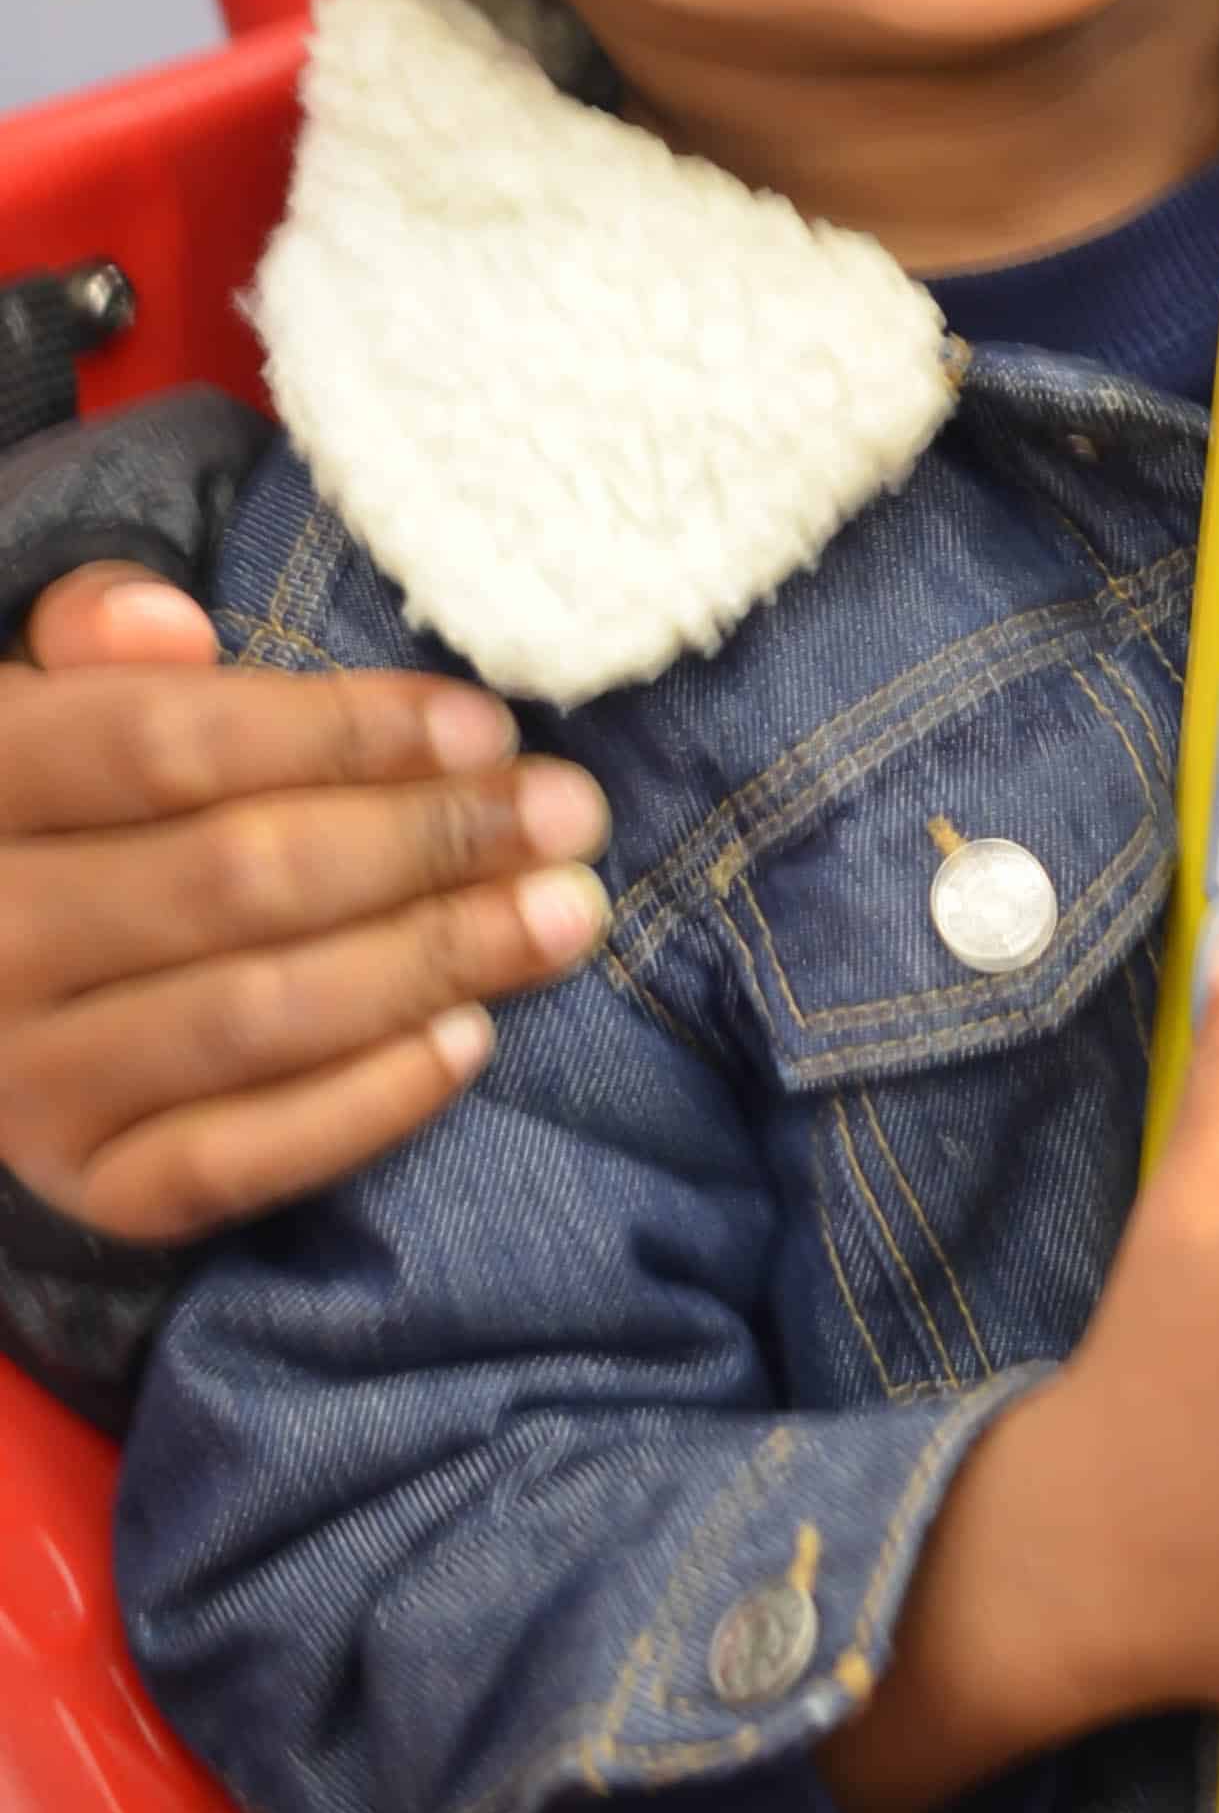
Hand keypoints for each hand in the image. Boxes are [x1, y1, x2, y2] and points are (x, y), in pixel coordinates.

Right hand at [0, 565, 611, 1242]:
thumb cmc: (67, 803)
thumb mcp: (59, 696)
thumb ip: (96, 629)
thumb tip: (168, 624)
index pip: (172, 747)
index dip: (344, 733)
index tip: (488, 727)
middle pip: (237, 881)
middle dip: (428, 843)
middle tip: (569, 816)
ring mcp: (22, 1080)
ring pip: (251, 1019)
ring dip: (430, 962)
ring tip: (563, 917)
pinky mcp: (77, 1188)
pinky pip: (226, 1165)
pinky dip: (356, 1108)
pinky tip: (468, 1041)